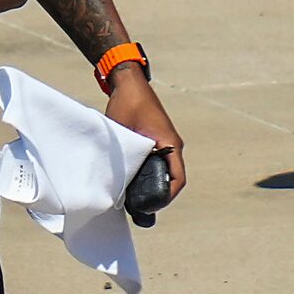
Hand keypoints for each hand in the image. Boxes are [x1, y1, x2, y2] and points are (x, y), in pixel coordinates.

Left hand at [103, 68, 186, 199]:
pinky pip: (153, 164)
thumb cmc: (127, 104)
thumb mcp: (124, 132)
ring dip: (149, 186)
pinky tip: (128, 184)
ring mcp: (162, 144)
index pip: (177, 178)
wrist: (128, 83)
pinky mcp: (153, 142)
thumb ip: (125, 153)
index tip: (152, 207)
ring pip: (161, 172)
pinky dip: (144, 175)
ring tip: (132, 202)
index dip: (167, 196)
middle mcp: (170, 146)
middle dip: (156, 195)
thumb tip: (116, 179)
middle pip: (170, 178)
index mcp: (170, 144)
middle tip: (138, 210)